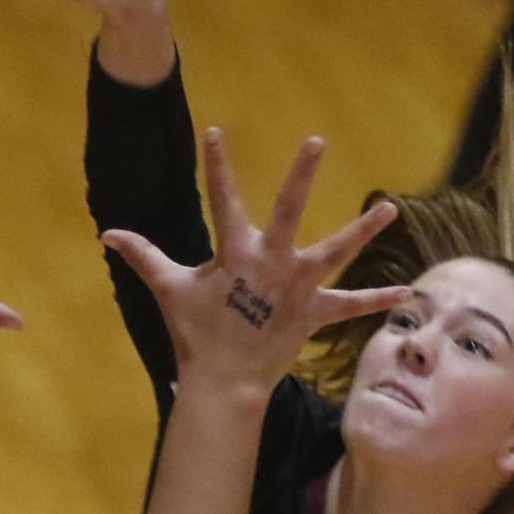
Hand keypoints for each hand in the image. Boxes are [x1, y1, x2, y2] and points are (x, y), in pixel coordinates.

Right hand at [101, 130, 408, 390]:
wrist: (224, 381)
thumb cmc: (194, 332)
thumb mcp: (168, 289)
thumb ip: (142, 256)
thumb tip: (106, 234)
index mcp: (235, 253)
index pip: (222, 199)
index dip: (216, 165)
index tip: (214, 132)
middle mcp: (271, 262)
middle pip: (289, 209)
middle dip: (302, 174)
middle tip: (316, 141)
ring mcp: (297, 287)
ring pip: (335, 251)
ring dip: (363, 230)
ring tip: (391, 209)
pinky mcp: (314, 313)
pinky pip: (350, 306)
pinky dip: (376, 300)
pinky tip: (406, 291)